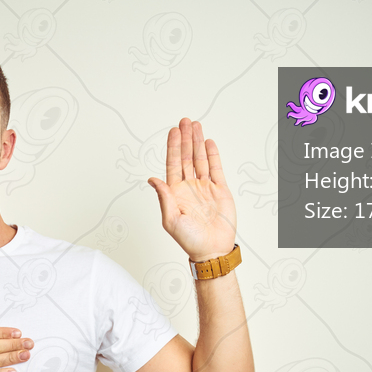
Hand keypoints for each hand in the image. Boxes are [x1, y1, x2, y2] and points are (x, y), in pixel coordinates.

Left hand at [148, 118, 236, 261]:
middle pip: (186, 157)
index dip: (173, 147)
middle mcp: (189, 187)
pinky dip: (212, 155)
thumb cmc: (189, 240)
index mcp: (175, 193)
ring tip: (196, 126)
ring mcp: (204, 187)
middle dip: (185, 139)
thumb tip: (152, 179)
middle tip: (185, 122)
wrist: (212, 250)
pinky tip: (208, 143)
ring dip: (197, 142)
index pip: (173, 164)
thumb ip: (163, 197)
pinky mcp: (219, 190)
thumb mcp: (170, 220)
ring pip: (200, 159)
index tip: (173, 132)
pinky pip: (216, 168)